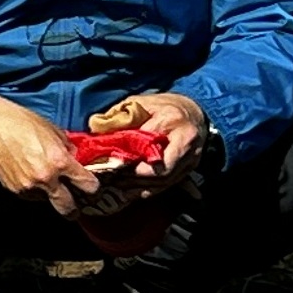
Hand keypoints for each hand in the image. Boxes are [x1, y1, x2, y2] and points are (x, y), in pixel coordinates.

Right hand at [0, 95, 101, 216]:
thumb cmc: (24, 123)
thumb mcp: (54, 131)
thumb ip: (68, 150)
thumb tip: (76, 161)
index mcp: (60, 162)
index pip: (88, 185)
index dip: (92, 186)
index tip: (91, 187)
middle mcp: (46, 178)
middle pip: (68, 207)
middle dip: (74, 210)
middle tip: (75, 208)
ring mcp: (28, 187)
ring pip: (46, 201)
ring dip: (49, 195)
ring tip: (44, 180)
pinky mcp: (14, 189)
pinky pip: (30, 195)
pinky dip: (33, 190)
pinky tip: (29, 175)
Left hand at [90, 92, 209, 183]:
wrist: (196, 111)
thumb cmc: (164, 106)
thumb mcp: (140, 103)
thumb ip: (120, 116)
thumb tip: (95, 129)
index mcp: (171, 121)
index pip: (147, 146)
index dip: (127, 159)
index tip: (109, 164)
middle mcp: (184, 142)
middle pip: (159, 171)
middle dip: (134, 178)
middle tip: (113, 179)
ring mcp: (191, 158)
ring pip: (164, 182)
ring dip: (140, 187)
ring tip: (118, 187)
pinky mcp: (190, 169)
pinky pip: (168, 185)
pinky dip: (149, 189)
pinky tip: (132, 189)